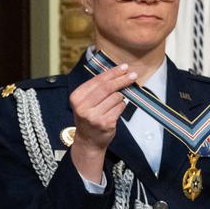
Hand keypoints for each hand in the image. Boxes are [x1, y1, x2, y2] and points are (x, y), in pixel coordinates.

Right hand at [69, 64, 137, 182]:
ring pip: (116, 97)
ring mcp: (94, 116)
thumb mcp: (86, 101)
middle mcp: (82, 107)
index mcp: (76, 97)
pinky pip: (120, 107)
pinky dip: (121, 107)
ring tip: (114, 104)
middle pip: (107, 88)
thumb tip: (118, 72)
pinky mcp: (105, 123)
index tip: (123, 67)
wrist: (88, 140)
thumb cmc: (89, 117)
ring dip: (120, 98)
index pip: (97, 81)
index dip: (112, 73)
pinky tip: (115, 111)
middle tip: (133, 75)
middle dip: (122, 80)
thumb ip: (97, 88)